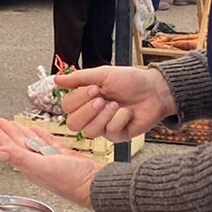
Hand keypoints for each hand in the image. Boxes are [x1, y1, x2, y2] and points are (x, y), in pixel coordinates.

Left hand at [0, 119, 101, 209]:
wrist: (96, 185)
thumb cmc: (73, 182)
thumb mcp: (43, 167)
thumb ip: (20, 158)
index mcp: (30, 166)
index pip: (11, 148)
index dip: (1, 137)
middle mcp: (39, 163)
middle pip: (19, 144)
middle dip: (9, 132)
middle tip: (0, 122)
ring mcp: (51, 159)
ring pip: (32, 142)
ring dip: (22, 132)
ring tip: (14, 124)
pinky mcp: (64, 156)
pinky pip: (48, 143)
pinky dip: (41, 135)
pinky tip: (38, 130)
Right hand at [54, 65, 175, 141]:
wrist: (154, 91)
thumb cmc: (131, 81)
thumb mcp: (103, 74)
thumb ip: (79, 78)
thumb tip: (56, 80)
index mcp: (86, 99)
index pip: (67, 107)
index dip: (78, 99)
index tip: (94, 88)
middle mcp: (92, 115)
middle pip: (73, 124)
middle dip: (88, 111)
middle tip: (103, 99)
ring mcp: (104, 127)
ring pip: (90, 131)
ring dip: (104, 115)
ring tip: (116, 105)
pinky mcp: (117, 136)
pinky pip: (110, 132)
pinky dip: (120, 118)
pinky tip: (127, 112)